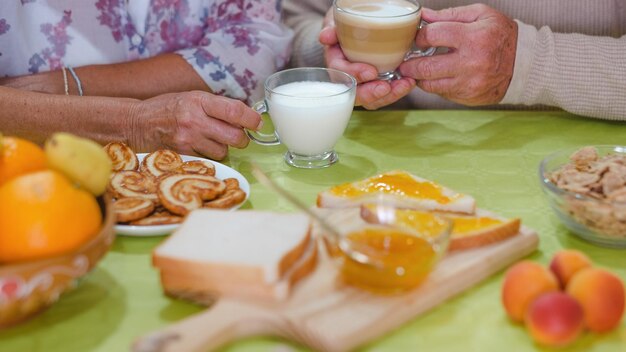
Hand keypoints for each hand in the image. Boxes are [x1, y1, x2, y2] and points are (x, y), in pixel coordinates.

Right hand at [128, 91, 261, 159]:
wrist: (137, 123)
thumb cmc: (169, 108)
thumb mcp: (193, 98)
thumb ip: (218, 107)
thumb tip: (246, 119)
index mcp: (199, 101)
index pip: (235, 111)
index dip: (252, 119)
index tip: (257, 123)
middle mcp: (194, 120)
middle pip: (235, 137)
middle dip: (241, 139)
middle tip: (237, 136)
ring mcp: (188, 139)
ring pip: (224, 151)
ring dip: (223, 148)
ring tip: (210, 139)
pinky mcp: (182, 154)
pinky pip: (209, 160)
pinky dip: (209, 156)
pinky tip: (199, 146)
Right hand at [319, 9, 415, 109]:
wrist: (356, 29)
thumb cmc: (345, 27)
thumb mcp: (336, 24)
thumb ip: (332, 29)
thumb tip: (325, 36)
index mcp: (336, 64)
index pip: (341, 74)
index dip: (355, 74)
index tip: (371, 72)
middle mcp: (348, 79)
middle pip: (355, 95)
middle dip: (371, 94)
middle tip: (386, 87)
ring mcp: (363, 85)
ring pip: (372, 100)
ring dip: (389, 96)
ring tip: (405, 84)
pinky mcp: (377, 85)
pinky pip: (384, 95)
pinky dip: (397, 91)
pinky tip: (409, 83)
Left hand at [398, 4, 517, 105]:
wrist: (523, 63)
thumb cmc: (500, 35)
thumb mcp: (480, 15)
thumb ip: (449, 15)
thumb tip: (423, 16)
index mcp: (473, 37)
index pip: (432, 36)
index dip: (419, 36)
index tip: (416, 38)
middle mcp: (470, 63)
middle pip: (425, 67)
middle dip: (409, 65)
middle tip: (404, 63)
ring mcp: (469, 83)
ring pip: (430, 84)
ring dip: (419, 78)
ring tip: (417, 70)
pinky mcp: (468, 97)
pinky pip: (442, 93)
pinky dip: (435, 85)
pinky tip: (437, 77)